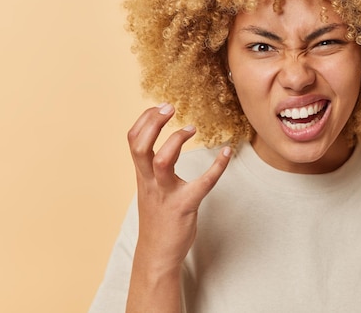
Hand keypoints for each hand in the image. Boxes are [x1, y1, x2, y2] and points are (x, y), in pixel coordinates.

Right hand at [127, 103, 230, 273]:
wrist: (156, 254)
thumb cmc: (157, 218)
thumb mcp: (149, 189)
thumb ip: (152, 169)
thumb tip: (162, 145)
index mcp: (142, 175)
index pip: (133, 140)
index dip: (144, 120)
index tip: (159, 106)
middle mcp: (149, 181)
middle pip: (139, 146)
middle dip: (153, 123)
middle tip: (170, 107)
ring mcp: (166, 194)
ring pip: (162, 161)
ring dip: (176, 140)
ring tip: (192, 128)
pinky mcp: (184, 206)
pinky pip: (202, 183)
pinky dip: (217, 167)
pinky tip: (227, 154)